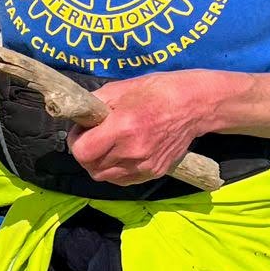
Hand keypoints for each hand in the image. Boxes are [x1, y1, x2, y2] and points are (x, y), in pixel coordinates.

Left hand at [69, 70, 222, 184]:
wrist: (193, 106)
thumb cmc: (156, 92)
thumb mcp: (119, 89)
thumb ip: (94, 105)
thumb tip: (77, 117)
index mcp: (122, 128)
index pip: (82, 152)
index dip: (76, 141)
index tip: (82, 131)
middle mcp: (133, 151)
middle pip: (91, 167)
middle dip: (85, 153)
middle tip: (92, 138)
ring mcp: (144, 165)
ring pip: (104, 177)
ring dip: (99, 164)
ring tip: (106, 146)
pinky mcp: (153, 172)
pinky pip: (122, 180)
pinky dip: (115, 171)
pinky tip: (120, 154)